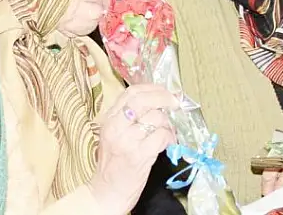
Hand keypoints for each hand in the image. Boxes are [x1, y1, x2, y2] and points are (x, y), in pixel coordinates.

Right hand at [90, 84, 178, 214]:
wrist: (107, 192)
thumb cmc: (115, 163)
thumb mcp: (115, 135)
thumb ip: (131, 117)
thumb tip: (159, 100)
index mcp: (109, 119)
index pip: (131, 92)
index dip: (152, 89)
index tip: (165, 91)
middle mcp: (115, 127)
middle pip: (143, 100)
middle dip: (164, 98)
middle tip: (175, 103)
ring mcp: (126, 141)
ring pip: (156, 118)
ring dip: (168, 124)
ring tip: (167, 133)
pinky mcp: (139, 155)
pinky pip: (162, 136)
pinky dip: (169, 138)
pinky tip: (167, 144)